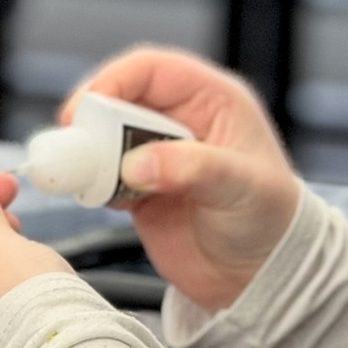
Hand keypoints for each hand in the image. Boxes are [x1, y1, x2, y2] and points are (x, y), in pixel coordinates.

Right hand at [68, 47, 299, 312]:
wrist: (259, 277)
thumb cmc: (271, 222)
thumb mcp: (242, 187)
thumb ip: (193, 168)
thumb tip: (137, 164)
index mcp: (214, 99)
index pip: (153, 69)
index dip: (115, 80)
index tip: (87, 108)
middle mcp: (182, 119)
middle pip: (120, 97)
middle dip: (94, 117)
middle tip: (75, 143)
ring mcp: (158, 153)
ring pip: (105, 134)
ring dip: (89, 151)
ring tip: (86, 174)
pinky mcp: (139, 186)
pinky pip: (102, 172)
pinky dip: (92, 180)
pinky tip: (101, 196)